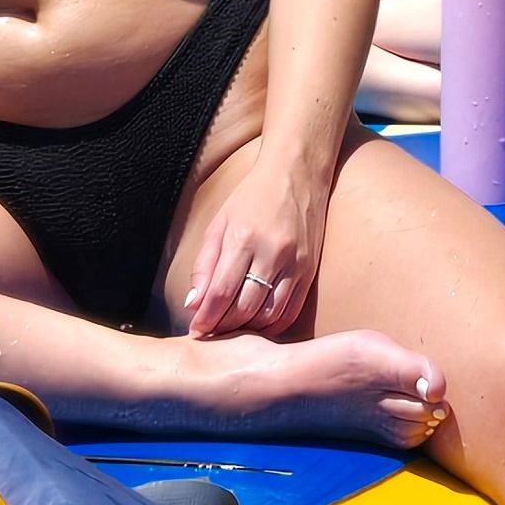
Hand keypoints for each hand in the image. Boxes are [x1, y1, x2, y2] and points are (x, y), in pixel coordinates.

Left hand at [181, 158, 327, 340]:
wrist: (298, 172)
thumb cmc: (252, 197)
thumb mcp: (219, 223)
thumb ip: (204, 265)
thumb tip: (194, 304)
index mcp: (243, 238)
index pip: (221, 293)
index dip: (206, 318)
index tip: (196, 330)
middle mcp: (272, 252)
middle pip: (244, 308)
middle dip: (223, 326)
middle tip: (211, 331)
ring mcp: (295, 262)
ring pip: (269, 315)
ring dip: (247, 328)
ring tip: (232, 328)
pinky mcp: (310, 269)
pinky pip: (291, 310)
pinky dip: (273, 325)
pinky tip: (258, 324)